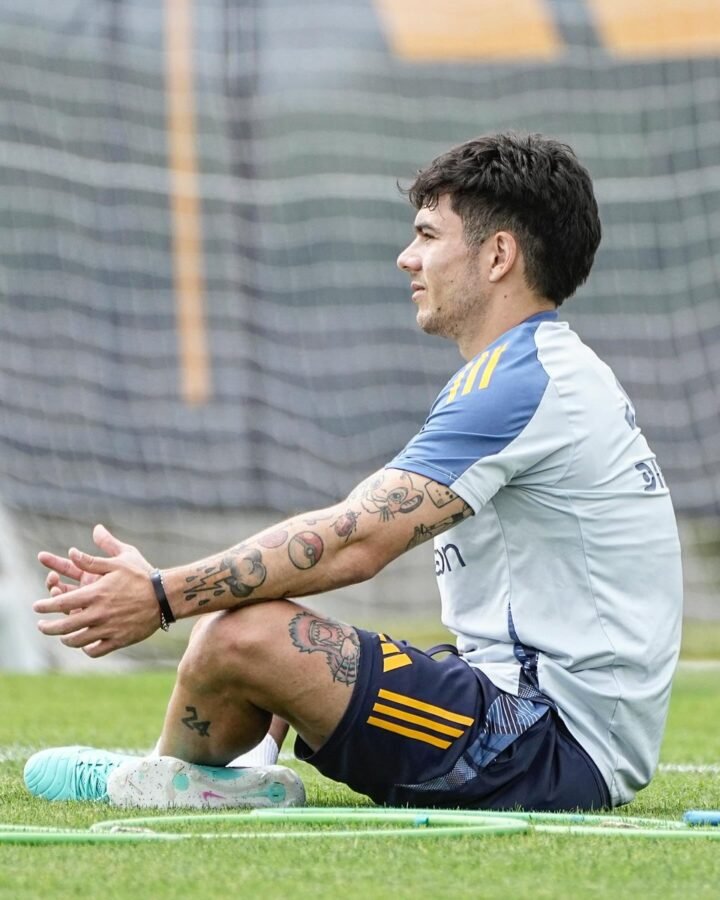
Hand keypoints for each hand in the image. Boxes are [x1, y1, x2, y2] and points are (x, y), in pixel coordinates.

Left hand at [34, 524, 158, 657]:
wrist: (166, 596)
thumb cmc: (142, 575)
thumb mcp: (118, 561)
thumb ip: (92, 558)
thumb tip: (72, 550)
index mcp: (95, 594)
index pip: (59, 603)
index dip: (45, 606)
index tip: (36, 607)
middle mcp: (98, 614)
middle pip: (63, 626)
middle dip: (47, 628)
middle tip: (41, 626)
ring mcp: (108, 629)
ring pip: (77, 641)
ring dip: (64, 640)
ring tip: (61, 637)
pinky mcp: (119, 640)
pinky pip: (96, 651)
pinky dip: (86, 649)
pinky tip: (84, 645)